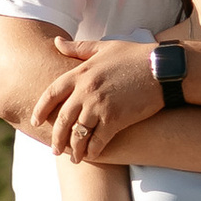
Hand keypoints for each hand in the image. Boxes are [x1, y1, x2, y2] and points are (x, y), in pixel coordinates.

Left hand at [32, 39, 158, 160]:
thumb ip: (78, 48)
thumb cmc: (136, 56)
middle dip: (57, 137)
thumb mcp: (105, 47)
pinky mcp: (115, 119)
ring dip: (74, 149)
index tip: (36, 121)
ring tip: (74, 159)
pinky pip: (97, 141)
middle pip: (62, 119)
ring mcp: (99, 105)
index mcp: (80, 72)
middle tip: (55, 150)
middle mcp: (86, 90)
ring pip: (78, 133)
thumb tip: (56, 41)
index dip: (41, 109)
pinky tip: (92, 156)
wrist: (164, 68)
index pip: (51, 93)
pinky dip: (93, 151)